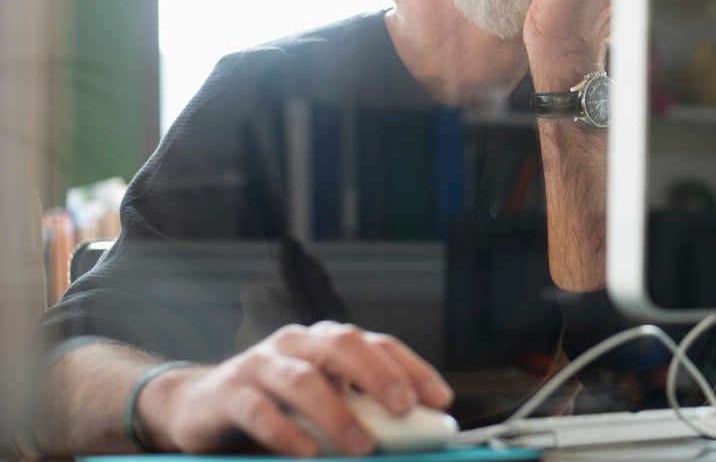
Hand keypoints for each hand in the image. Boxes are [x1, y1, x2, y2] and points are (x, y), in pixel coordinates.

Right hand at [138, 322, 452, 455]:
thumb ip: (359, 411)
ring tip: (361, 446)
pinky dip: (286, 433)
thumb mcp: (322, 404)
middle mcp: (297, 344)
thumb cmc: (275, 406)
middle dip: (379, 375)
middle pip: (343, 345)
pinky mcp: (229, 392)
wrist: (198, 406)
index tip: (439, 399)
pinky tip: (308, 453)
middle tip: (403, 408)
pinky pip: (260, 410)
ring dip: (336, 413)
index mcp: (327, 343)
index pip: (377, 343)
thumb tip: (410, 437)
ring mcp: (261, 363)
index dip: (412, 367)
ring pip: (304, 379)